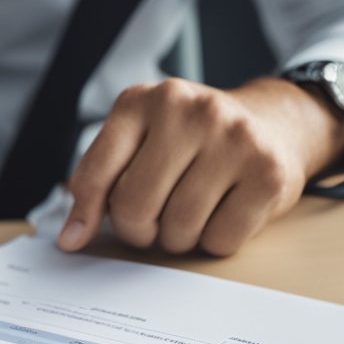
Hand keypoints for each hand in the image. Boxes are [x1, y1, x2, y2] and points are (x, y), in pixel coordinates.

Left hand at [57, 77, 343, 256]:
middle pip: (135, 208)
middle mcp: (188, 110)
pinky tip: (224, 211)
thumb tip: (71, 239)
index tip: (77, 238)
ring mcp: (232, 138)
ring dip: (179, 238)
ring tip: (192, 211)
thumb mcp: (138, 144)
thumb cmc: (192, 143)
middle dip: (140, 230)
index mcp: (142, 101)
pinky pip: (220, 240)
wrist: (272, 125)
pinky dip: (215, 242)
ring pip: (178, 229)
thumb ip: (99, 184)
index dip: (86, 215)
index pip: (95, 174)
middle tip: (154, 220)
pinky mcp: (267, 172)